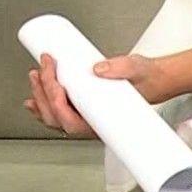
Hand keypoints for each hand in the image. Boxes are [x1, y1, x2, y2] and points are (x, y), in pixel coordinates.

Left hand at [25, 52, 178, 136]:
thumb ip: (120, 68)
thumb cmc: (147, 82)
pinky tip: (35, 94)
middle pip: (56, 117)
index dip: (55, 101)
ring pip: (54, 116)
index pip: (70, 121)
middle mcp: (91, 124)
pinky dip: (44, 103)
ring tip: (36, 75)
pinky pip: (59, 112)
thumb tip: (99, 68)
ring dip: (40, 96)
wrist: (155, 81)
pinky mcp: (83, 108)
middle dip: (43, 92)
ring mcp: (85, 117)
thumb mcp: (136, 70)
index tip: (52, 79)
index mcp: (102, 123)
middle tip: (43, 68)